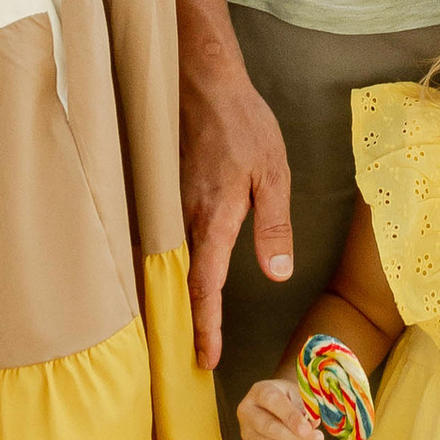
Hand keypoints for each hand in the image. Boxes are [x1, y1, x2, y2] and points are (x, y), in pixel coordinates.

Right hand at [179, 45, 293, 371]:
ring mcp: (170, 207)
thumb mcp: (275, 174)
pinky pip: (162, 241)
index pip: (205, 287)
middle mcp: (185, 220)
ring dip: (174, 297)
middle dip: (186, 323)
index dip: (206, 326)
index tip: (206, 358)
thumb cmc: (243, 124)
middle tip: (190, 358)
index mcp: (214, 220)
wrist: (202, 81)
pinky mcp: (165, 194)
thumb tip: (277, 276)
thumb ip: (274, 228)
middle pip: (181, 284)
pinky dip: (165, 267)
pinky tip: (171, 278)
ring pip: (168, 263)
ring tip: (181, 329)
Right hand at [237, 373, 323, 439]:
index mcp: (259, 391)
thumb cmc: (288, 397)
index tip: (307, 427)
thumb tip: (312, 424)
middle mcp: (247, 412)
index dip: (290, 415)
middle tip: (318, 439)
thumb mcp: (297, 392)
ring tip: (315, 439)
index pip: (272, 401)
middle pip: (269, 427)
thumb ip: (304, 405)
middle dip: (295, 436)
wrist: (274, 406)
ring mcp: (248, 433)